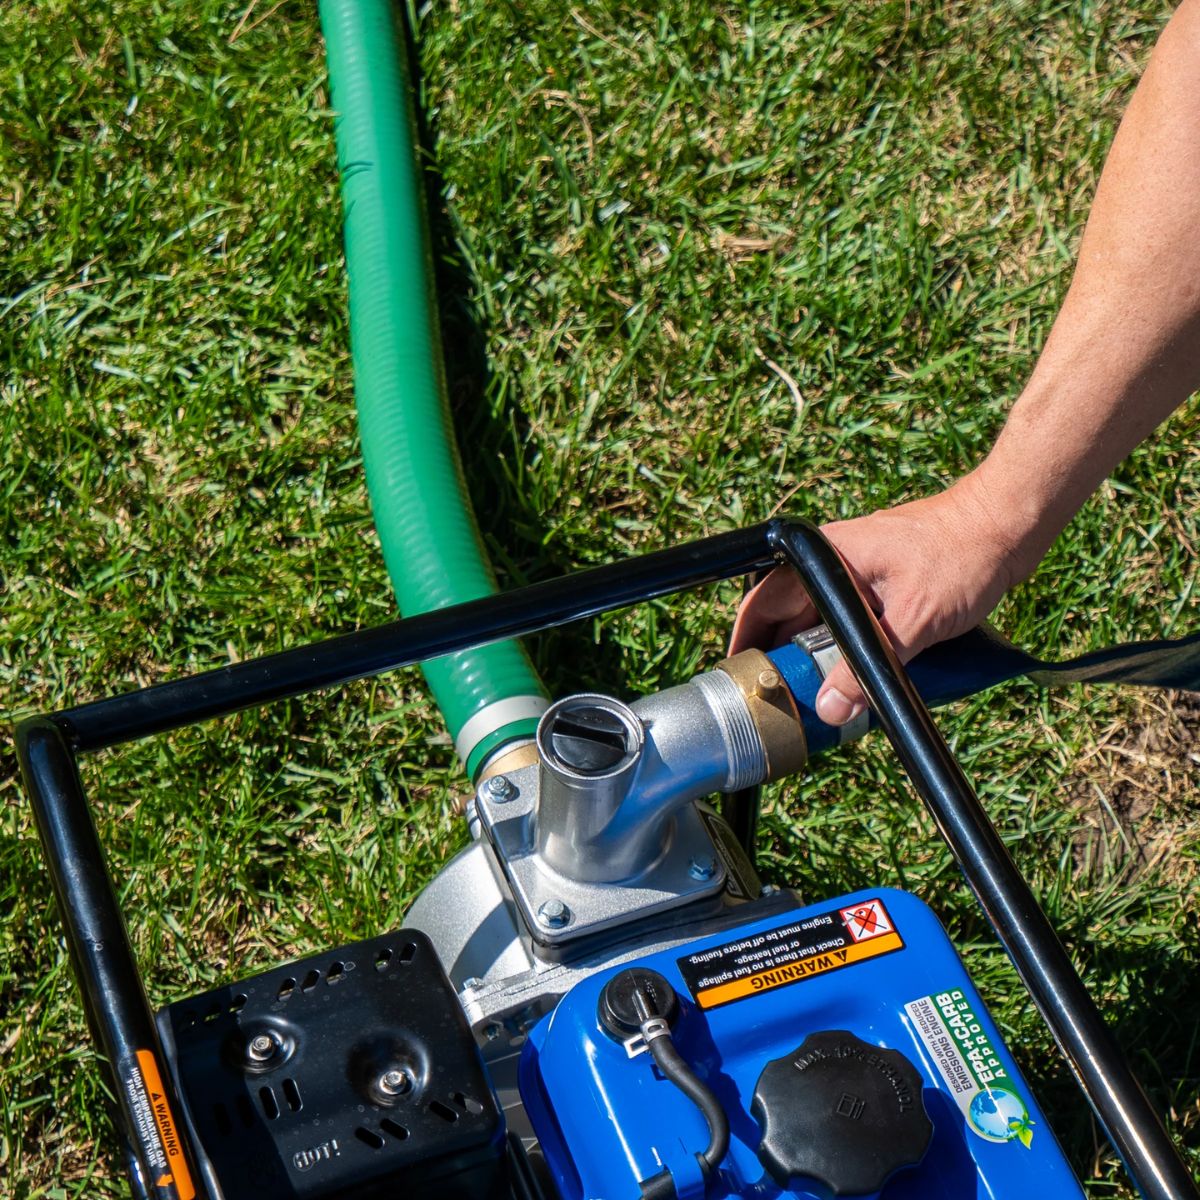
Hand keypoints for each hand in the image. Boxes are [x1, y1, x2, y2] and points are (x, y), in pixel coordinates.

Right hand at [730, 475, 1026, 724]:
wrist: (1009, 526)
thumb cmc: (962, 555)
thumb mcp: (913, 622)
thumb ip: (868, 668)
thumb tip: (830, 708)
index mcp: (827, 557)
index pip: (764, 600)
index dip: (746, 639)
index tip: (739, 674)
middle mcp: (835, 562)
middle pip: (790, 618)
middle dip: (785, 659)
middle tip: (785, 700)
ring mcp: (859, 573)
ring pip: (823, 624)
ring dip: (821, 658)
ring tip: (820, 698)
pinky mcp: (882, 586)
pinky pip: (851, 624)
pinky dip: (850, 650)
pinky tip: (859, 677)